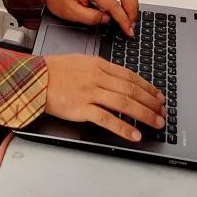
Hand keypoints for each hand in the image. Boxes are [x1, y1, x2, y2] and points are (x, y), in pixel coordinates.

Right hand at [43, 54, 165, 142]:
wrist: (33, 78)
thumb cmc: (53, 70)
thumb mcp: (80, 61)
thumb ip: (99, 69)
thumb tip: (117, 78)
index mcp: (98, 64)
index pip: (129, 75)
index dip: (147, 87)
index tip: (157, 95)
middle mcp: (97, 77)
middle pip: (131, 90)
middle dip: (151, 102)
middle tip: (162, 111)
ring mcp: (90, 92)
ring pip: (124, 103)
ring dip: (144, 114)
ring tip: (156, 122)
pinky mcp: (82, 108)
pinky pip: (107, 119)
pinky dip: (123, 128)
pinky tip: (134, 134)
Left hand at [46, 0, 139, 36]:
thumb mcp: (70, 13)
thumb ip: (90, 17)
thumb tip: (108, 19)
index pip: (113, 3)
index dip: (123, 19)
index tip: (129, 30)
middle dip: (132, 11)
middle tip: (131, 26)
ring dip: (133, 3)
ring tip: (131, 18)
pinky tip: (128, 7)